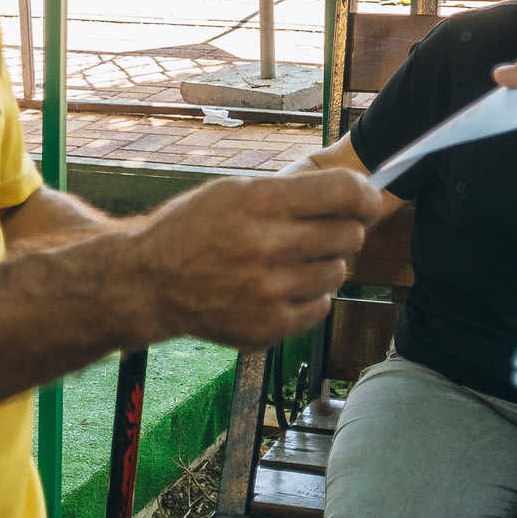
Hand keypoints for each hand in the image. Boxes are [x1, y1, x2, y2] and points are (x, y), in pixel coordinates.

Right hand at [127, 168, 389, 347]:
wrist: (150, 283)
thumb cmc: (194, 229)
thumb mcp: (234, 190)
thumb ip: (293, 190)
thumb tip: (359, 194)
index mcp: (259, 202)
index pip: (347, 194)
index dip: (366, 196)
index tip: (366, 201)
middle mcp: (267, 247)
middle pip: (350, 235)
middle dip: (340, 230)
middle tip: (315, 232)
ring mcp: (269, 292)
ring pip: (339, 272)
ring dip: (322, 265)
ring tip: (288, 261)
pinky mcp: (269, 327)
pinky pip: (322, 305)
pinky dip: (308, 296)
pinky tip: (278, 287)